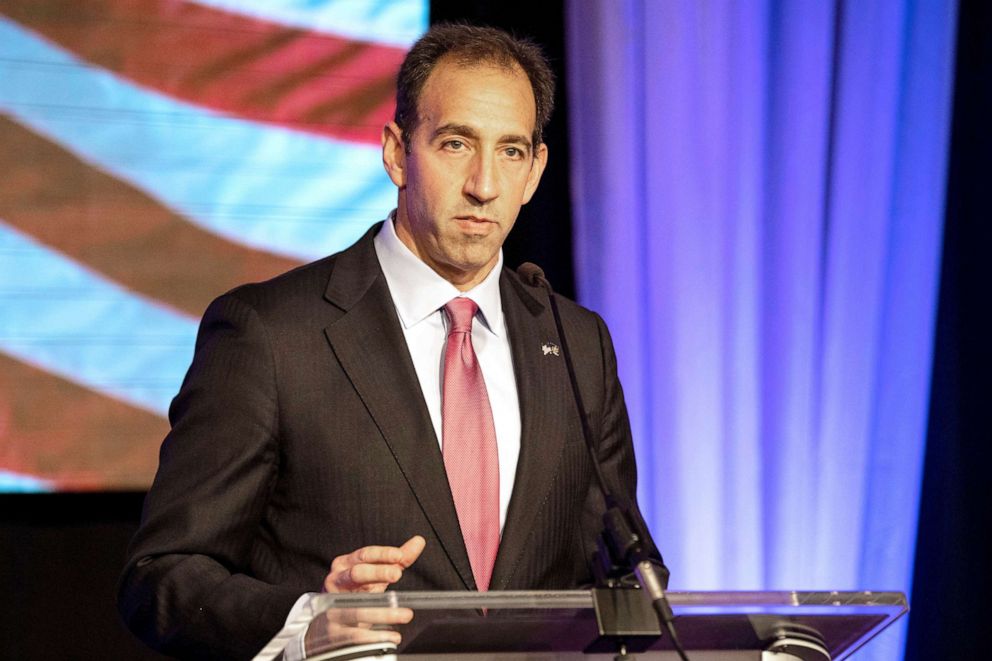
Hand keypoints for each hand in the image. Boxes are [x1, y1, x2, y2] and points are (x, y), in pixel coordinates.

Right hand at [304, 536, 425, 655]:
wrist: (327, 620)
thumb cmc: (353, 591)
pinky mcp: (334, 631)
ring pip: (356, 608)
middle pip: (355, 574)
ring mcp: (332, 607)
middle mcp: (335, 582)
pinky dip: (375, 637)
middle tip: (397, 574)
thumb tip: (418, 541)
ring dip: (383, 612)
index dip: (381, 554)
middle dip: (377, 573)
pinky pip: (355, 634)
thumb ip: (396, 560)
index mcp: (344, 565)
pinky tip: (393, 636)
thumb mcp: (374, 573)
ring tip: (405, 614)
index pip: (363, 555)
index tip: (399, 555)